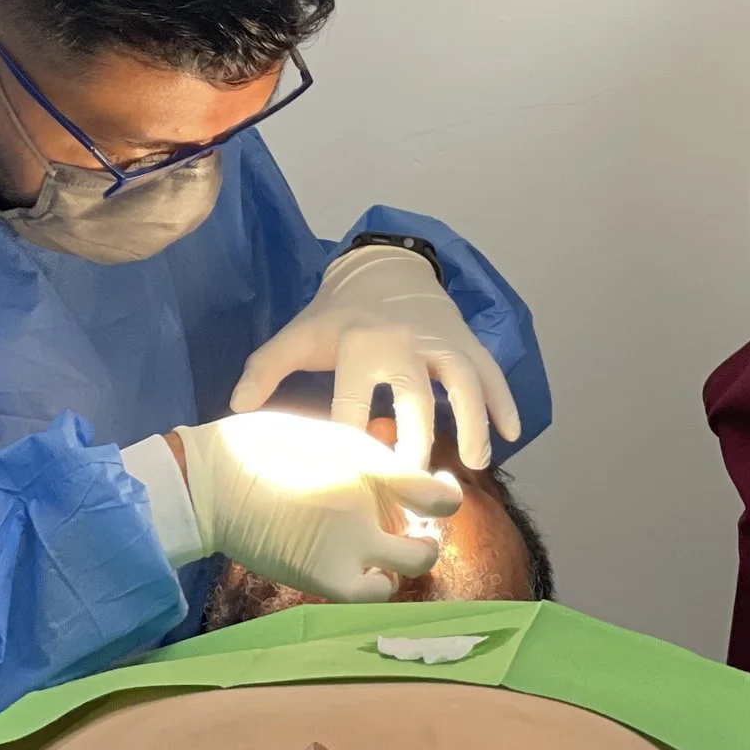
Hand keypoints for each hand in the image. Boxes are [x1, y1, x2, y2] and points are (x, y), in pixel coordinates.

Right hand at [173, 413, 462, 602]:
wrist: (212, 483)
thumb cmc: (268, 448)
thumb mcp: (334, 439)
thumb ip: (378, 465)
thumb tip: (417, 485)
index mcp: (368, 469)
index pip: (440, 497)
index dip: (447, 497)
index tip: (437, 491)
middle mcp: (364, 515)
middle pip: (424, 547)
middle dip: (428, 540)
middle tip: (417, 530)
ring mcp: (342, 552)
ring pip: (398, 576)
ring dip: (401, 567)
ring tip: (387, 551)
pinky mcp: (319, 579)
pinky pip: (364, 593)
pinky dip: (372, 585)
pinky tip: (363, 568)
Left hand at [231, 245, 522, 468]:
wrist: (383, 269)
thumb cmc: (337, 316)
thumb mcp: (297, 336)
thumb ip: (265, 369)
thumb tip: (235, 408)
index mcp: (358, 344)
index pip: (353, 399)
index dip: (353, 440)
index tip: (353, 479)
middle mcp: (404, 340)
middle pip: (415, 392)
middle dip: (417, 436)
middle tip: (416, 481)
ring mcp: (440, 339)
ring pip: (464, 377)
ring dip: (473, 419)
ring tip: (475, 462)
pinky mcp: (466, 340)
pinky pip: (491, 369)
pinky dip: (504, 400)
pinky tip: (513, 433)